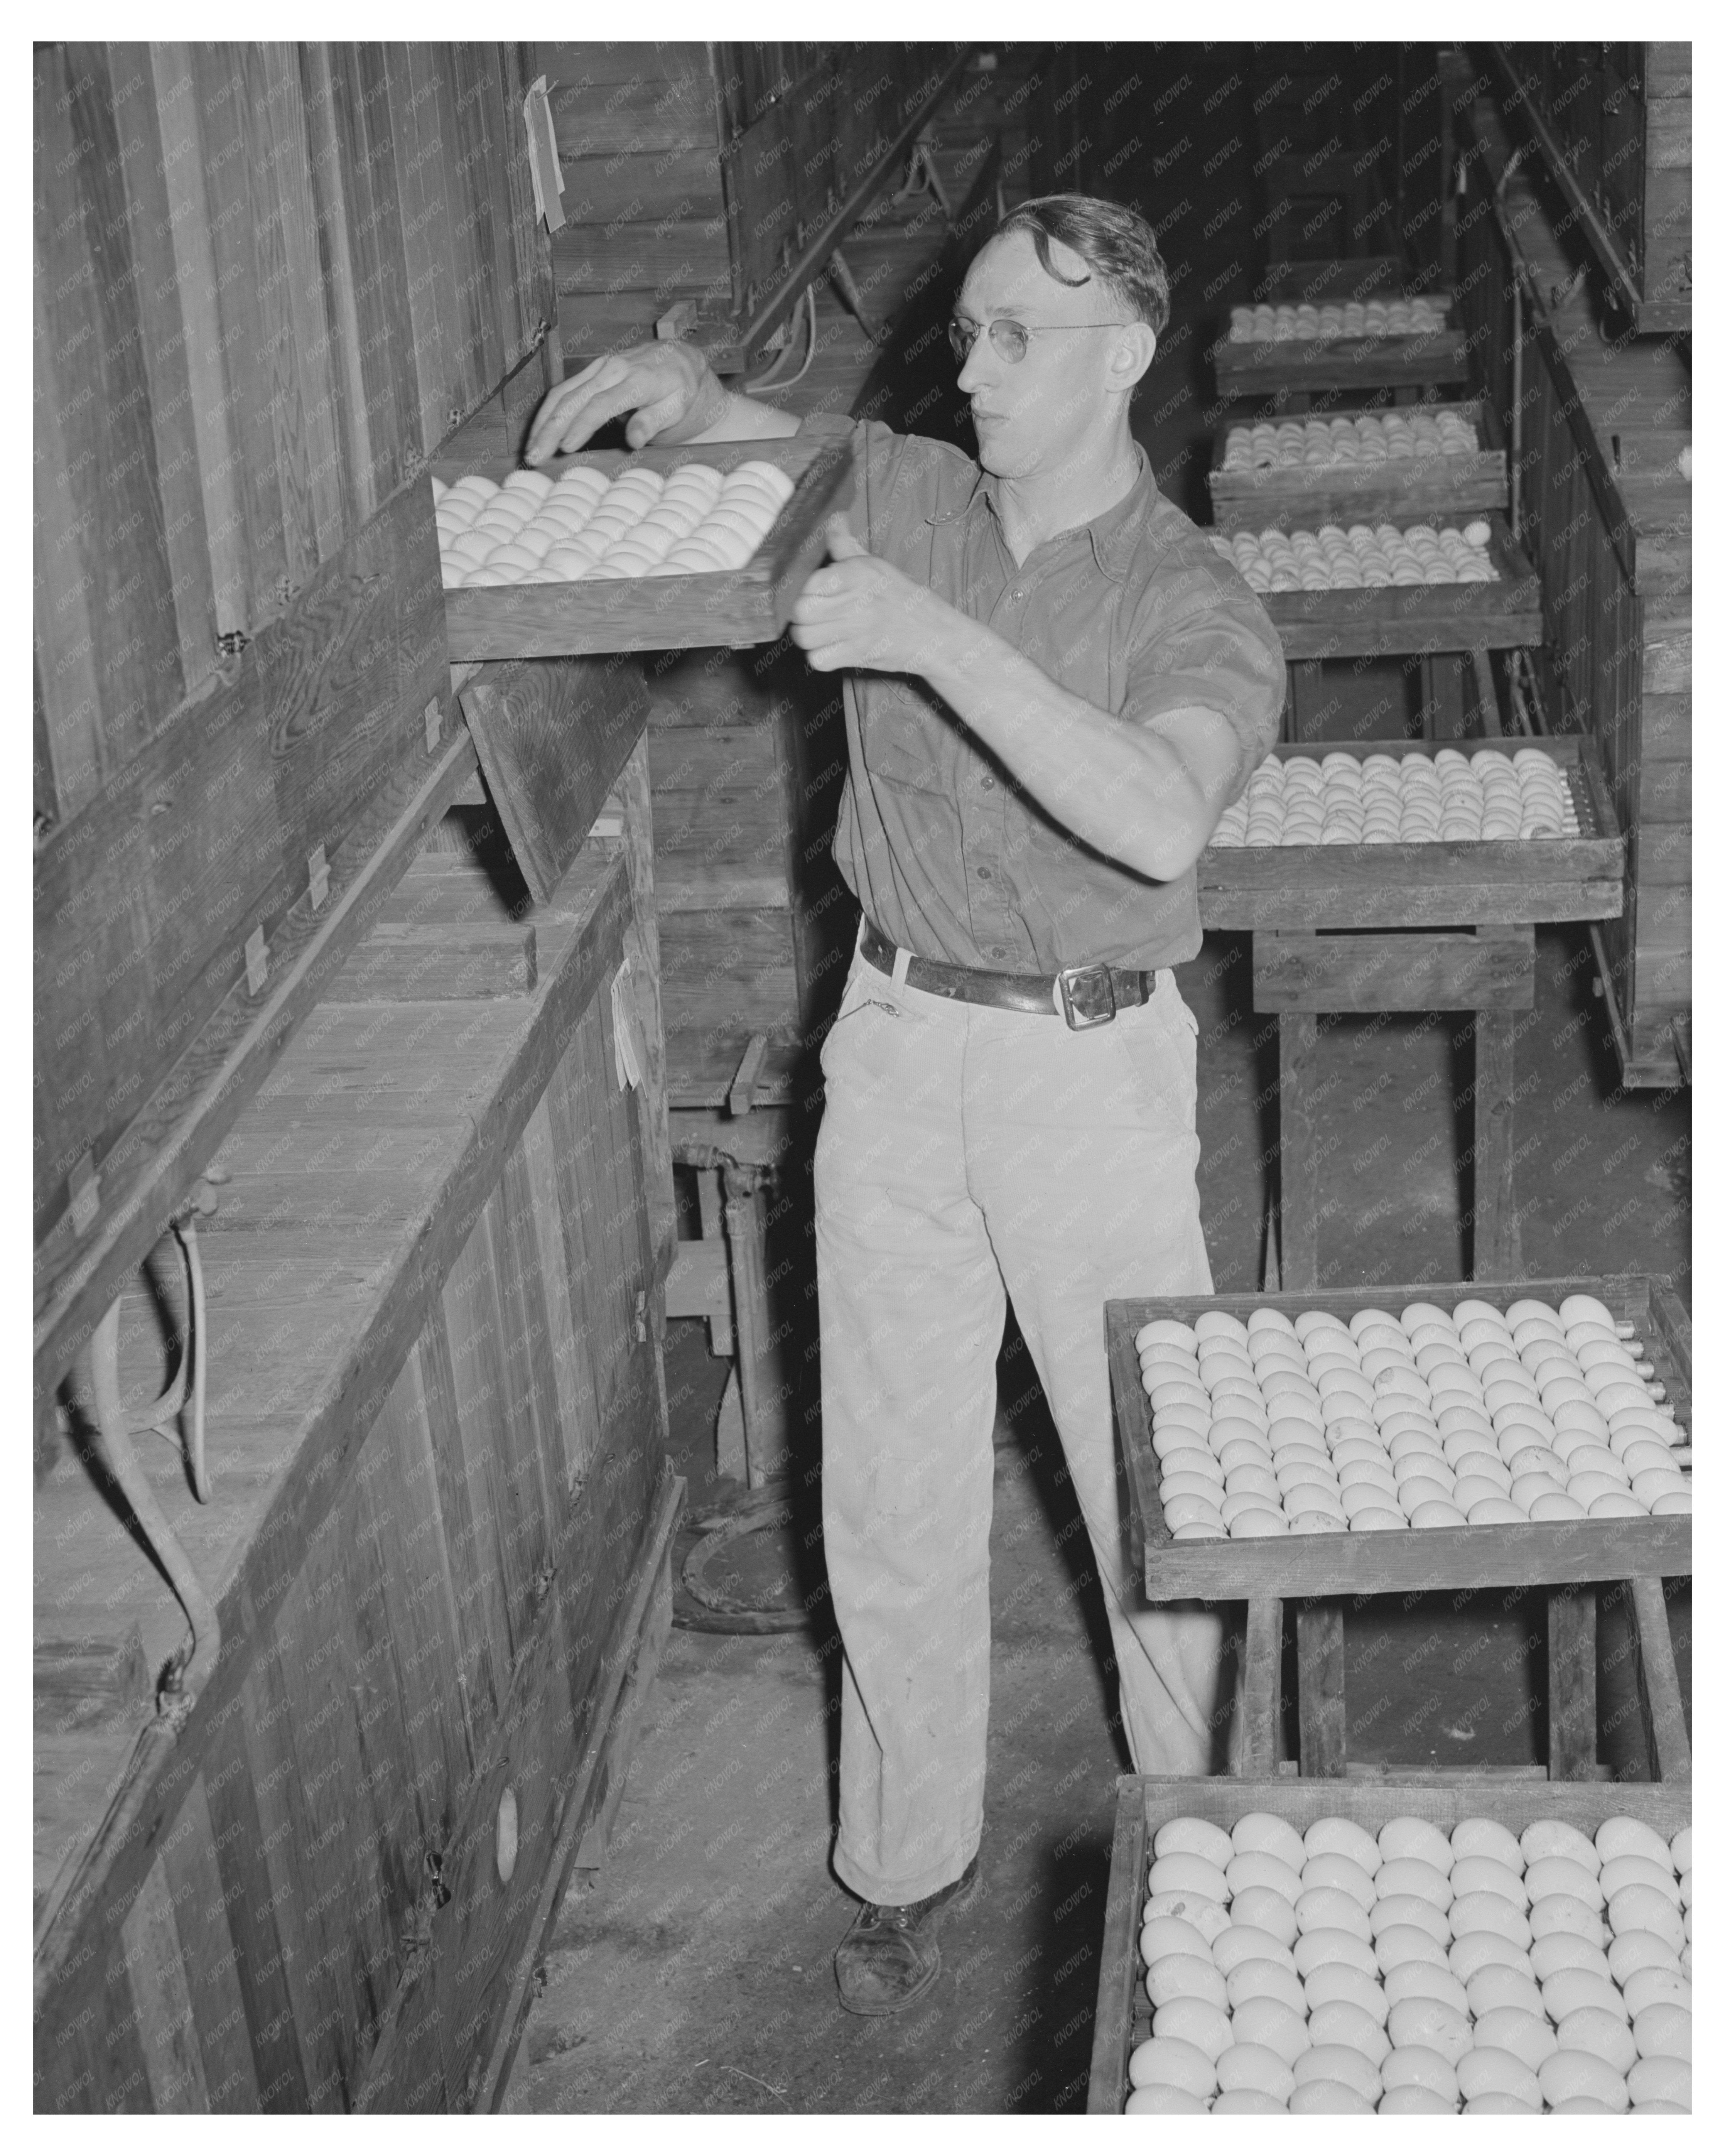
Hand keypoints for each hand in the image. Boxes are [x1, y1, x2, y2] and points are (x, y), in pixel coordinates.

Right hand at [524, 342, 727, 462]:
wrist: (678, 358)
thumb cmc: (680, 388)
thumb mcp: (678, 406)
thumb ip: (654, 421)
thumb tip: (634, 439)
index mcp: (636, 380)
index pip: (601, 405)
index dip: (582, 426)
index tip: (566, 448)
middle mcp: (612, 369)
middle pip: (573, 399)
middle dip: (550, 429)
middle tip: (534, 457)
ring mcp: (599, 367)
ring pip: (562, 393)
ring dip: (542, 423)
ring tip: (530, 451)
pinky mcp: (591, 371)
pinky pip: (564, 390)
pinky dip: (548, 413)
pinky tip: (538, 433)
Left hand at [788, 517, 954, 675]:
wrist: (935, 634)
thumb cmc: (902, 598)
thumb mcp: (876, 565)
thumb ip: (846, 544)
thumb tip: (833, 517)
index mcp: (859, 573)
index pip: (810, 580)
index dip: (803, 587)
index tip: (809, 591)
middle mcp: (856, 600)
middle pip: (801, 609)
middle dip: (800, 612)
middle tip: (810, 612)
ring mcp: (857, 630)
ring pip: (804, 636)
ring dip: (806, 634)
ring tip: (817, 629)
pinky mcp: (858, 656)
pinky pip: (818, 660)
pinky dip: (819, 656)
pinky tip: (829, 647)